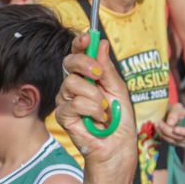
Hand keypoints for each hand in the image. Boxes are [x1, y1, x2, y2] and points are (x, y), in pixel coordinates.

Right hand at [55, 34, 138, 180]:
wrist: (118, 147)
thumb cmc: (120, 120)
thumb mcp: (119, 90)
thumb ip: (107, 69)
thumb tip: (101, 43)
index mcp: (88, 77)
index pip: (78, 54)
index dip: (80, 43)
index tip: (87, 36)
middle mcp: (74, 86)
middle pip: (69, 62)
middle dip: (86, 64)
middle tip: (99, 76)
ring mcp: (66, 101)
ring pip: (72, 83)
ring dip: (95, 97)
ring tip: (105, 110)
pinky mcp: (64, 116)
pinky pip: (74, 103)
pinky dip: (93, 111)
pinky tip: (98, 120)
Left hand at [151, 103, 184, 147]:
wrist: (172, 115)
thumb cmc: (177, 111)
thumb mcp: (177, 108)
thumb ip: (175, 114)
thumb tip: (170, 123)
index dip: (184, 132)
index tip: (175, 129)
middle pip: (180, 138)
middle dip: (168, 130)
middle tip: (159, 122)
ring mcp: (182, 141)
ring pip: (172, 141)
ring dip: (163, 133)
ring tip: (156, 123)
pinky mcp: (174, 142)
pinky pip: (167, 141)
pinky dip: (161, 134)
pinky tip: (157, 127)